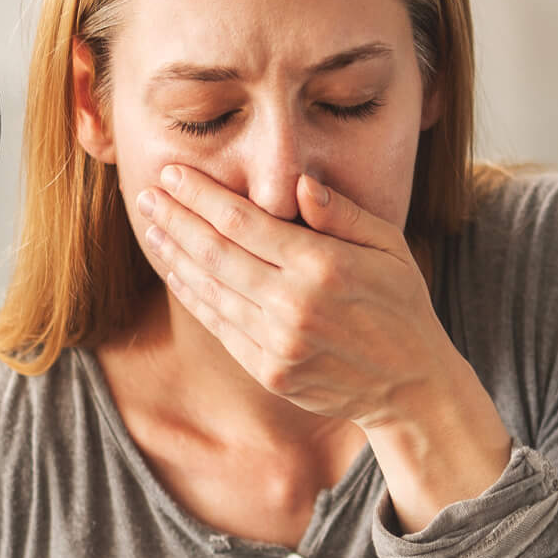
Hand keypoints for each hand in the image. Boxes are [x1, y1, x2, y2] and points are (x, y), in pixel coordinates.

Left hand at [136, 165, 500, 438]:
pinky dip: (194, 297)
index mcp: (323, 265)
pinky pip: (220, 326)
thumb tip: (298, 183)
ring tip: (153, 228)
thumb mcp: (390, 247)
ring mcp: (279, 342)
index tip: (171, 173)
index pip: (243, 220)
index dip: (201, 195)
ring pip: (211, 290)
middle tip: (146, 194)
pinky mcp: (271, 371)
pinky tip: (178, 273)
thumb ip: (343, 214)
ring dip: (175, 256)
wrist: (412, 384)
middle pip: (215, 252)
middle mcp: (295, 304)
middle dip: (175, 219)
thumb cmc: (402, 305)